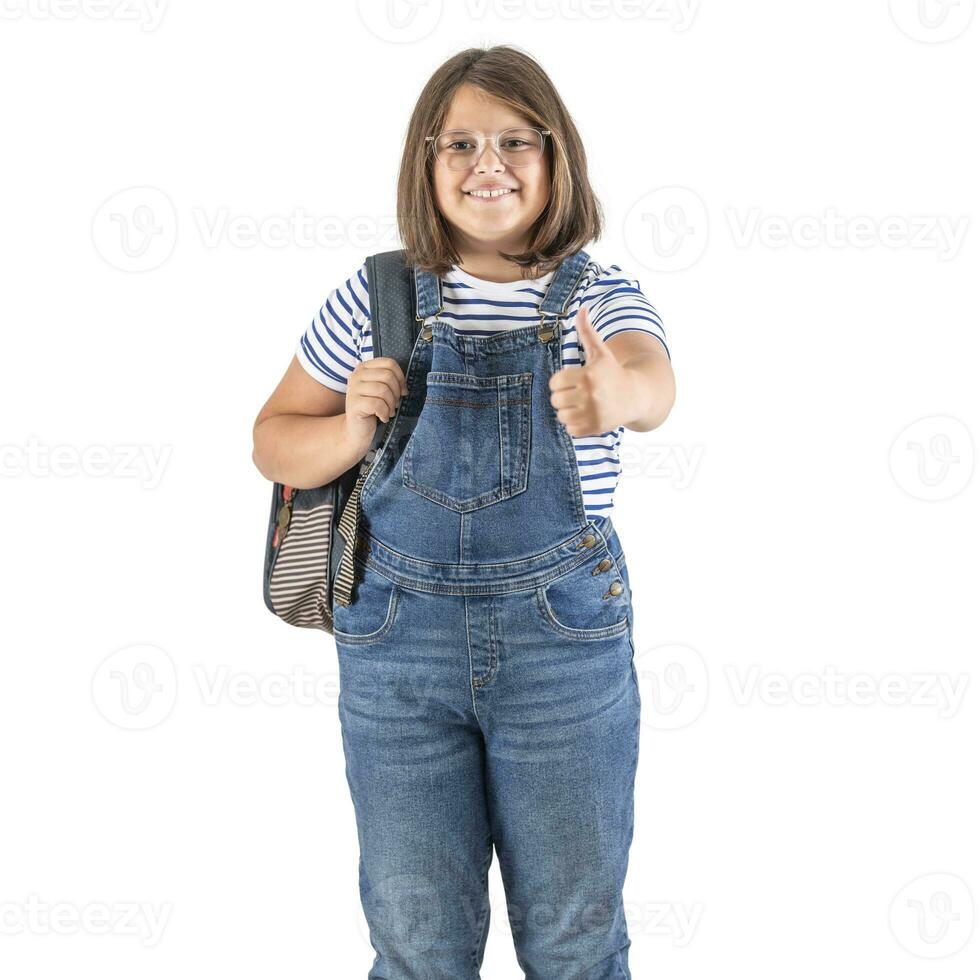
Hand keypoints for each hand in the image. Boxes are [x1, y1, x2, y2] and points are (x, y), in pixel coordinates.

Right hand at [343, 357, 408, 446]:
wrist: (356, 430)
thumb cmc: (372, 409)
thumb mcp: (381, 391)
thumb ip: (390, 381)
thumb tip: (404, 385)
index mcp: (364, 368)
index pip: (389, 363)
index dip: (401, 377)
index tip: (402, 391)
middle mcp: (356, 375)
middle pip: (388, 376)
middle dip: (396, 392)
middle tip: (394, 404)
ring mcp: (353, 389)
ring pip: (383, 390)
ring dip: (391, 404)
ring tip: (389, 412)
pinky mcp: (354, 403)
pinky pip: (378, 404)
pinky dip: (385, 413)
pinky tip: (382, 418)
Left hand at [548, 306, 633, 436]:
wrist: (635, 395)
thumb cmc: (612, 372)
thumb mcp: (600, 352)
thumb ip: (587, 331)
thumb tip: (582, 308)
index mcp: (588, 374)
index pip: (554, 382)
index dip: (561, 381)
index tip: (571, 380)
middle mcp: (591, 394)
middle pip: (556, 400)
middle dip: (563, 397)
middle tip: (576, 394)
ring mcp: (593, 413)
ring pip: (561, 416)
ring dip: (568, 411)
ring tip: (581, 405)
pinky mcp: (595, 428)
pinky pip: (571, 429)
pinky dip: (575, 425)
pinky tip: (587, 416)